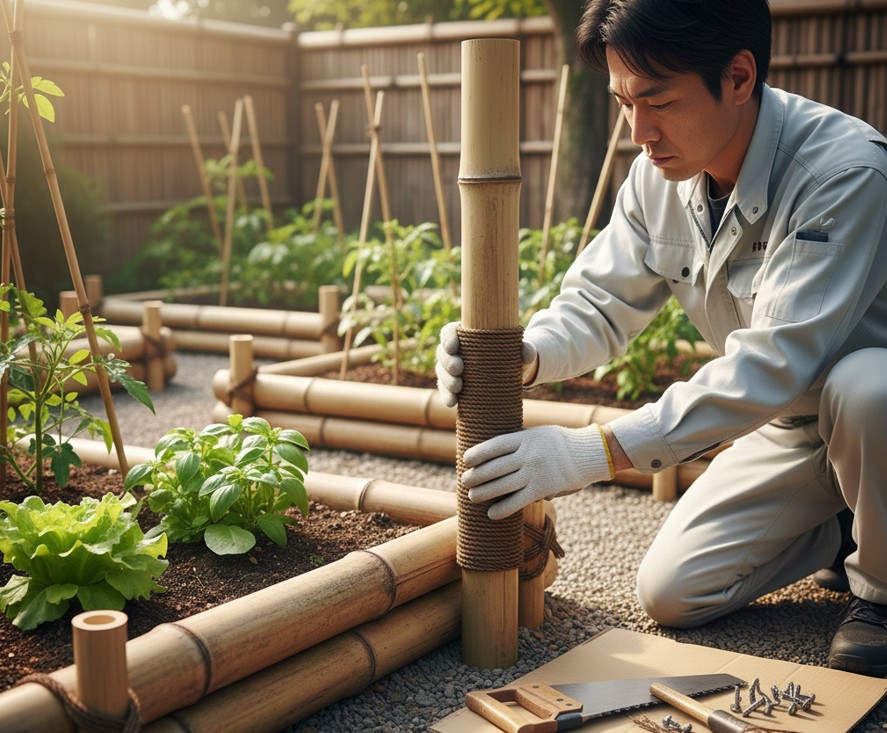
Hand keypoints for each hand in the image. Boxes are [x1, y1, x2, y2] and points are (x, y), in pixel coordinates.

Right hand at [435, 322, 538, 407]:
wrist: (514, 373)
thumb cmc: (513, 355)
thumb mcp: (520, 351)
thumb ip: (526, 349)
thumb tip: (527, 353)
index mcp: (466, 335)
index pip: (450, 332)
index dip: (448, 338)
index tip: (454, 347)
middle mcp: (456, 351)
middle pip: (443, 353)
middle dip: (448, 362)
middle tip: (459, 370)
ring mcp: (452, 369)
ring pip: (442, 372)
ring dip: (446, 381)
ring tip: (457, 389)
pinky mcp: (454, 385)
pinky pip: (446, 390)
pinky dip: (447, 396)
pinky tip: (452, 403)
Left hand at [462, 424, 613, 519]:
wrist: (592, 453)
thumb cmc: (564, 443)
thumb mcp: (541, 434)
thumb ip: (522, 443)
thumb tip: (501, 456)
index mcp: (525, 437)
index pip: (494, 445)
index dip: (478, 453)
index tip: (466, 459)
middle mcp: (527, 454)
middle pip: (493, 467)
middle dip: (476, 475)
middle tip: (464, 481)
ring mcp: (534, 472)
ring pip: (501, 485)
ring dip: (483, 492)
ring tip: (472, 497)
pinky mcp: (543, 489)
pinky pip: (517, 501)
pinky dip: (502, 509)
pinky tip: (492, 514)